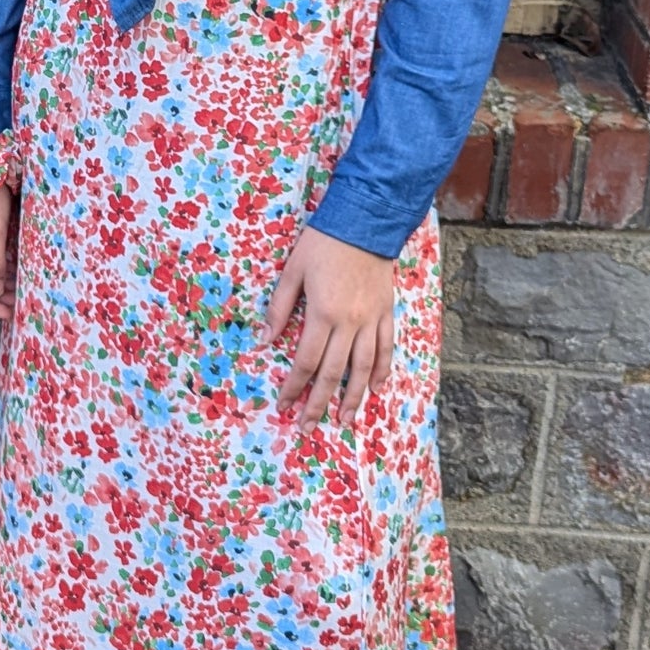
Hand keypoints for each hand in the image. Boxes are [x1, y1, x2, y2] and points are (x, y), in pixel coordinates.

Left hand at [267, 225, 395, 427]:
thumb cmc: (323, 243)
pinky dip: (382, 370)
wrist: (365, 221)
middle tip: (309, 428)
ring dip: (353, 397)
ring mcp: (371, 319)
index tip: (285, 406)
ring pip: (363, 367)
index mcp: (323, 313)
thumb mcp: (292, 271)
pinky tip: (376, 388)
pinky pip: (387, 348)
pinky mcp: (386, 312)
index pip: (305, 361)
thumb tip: (263, 341)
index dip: (294, 387)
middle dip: (319, 403)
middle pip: (333, 373)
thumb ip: (279, 309)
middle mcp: (350, 323)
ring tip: (345, 420)